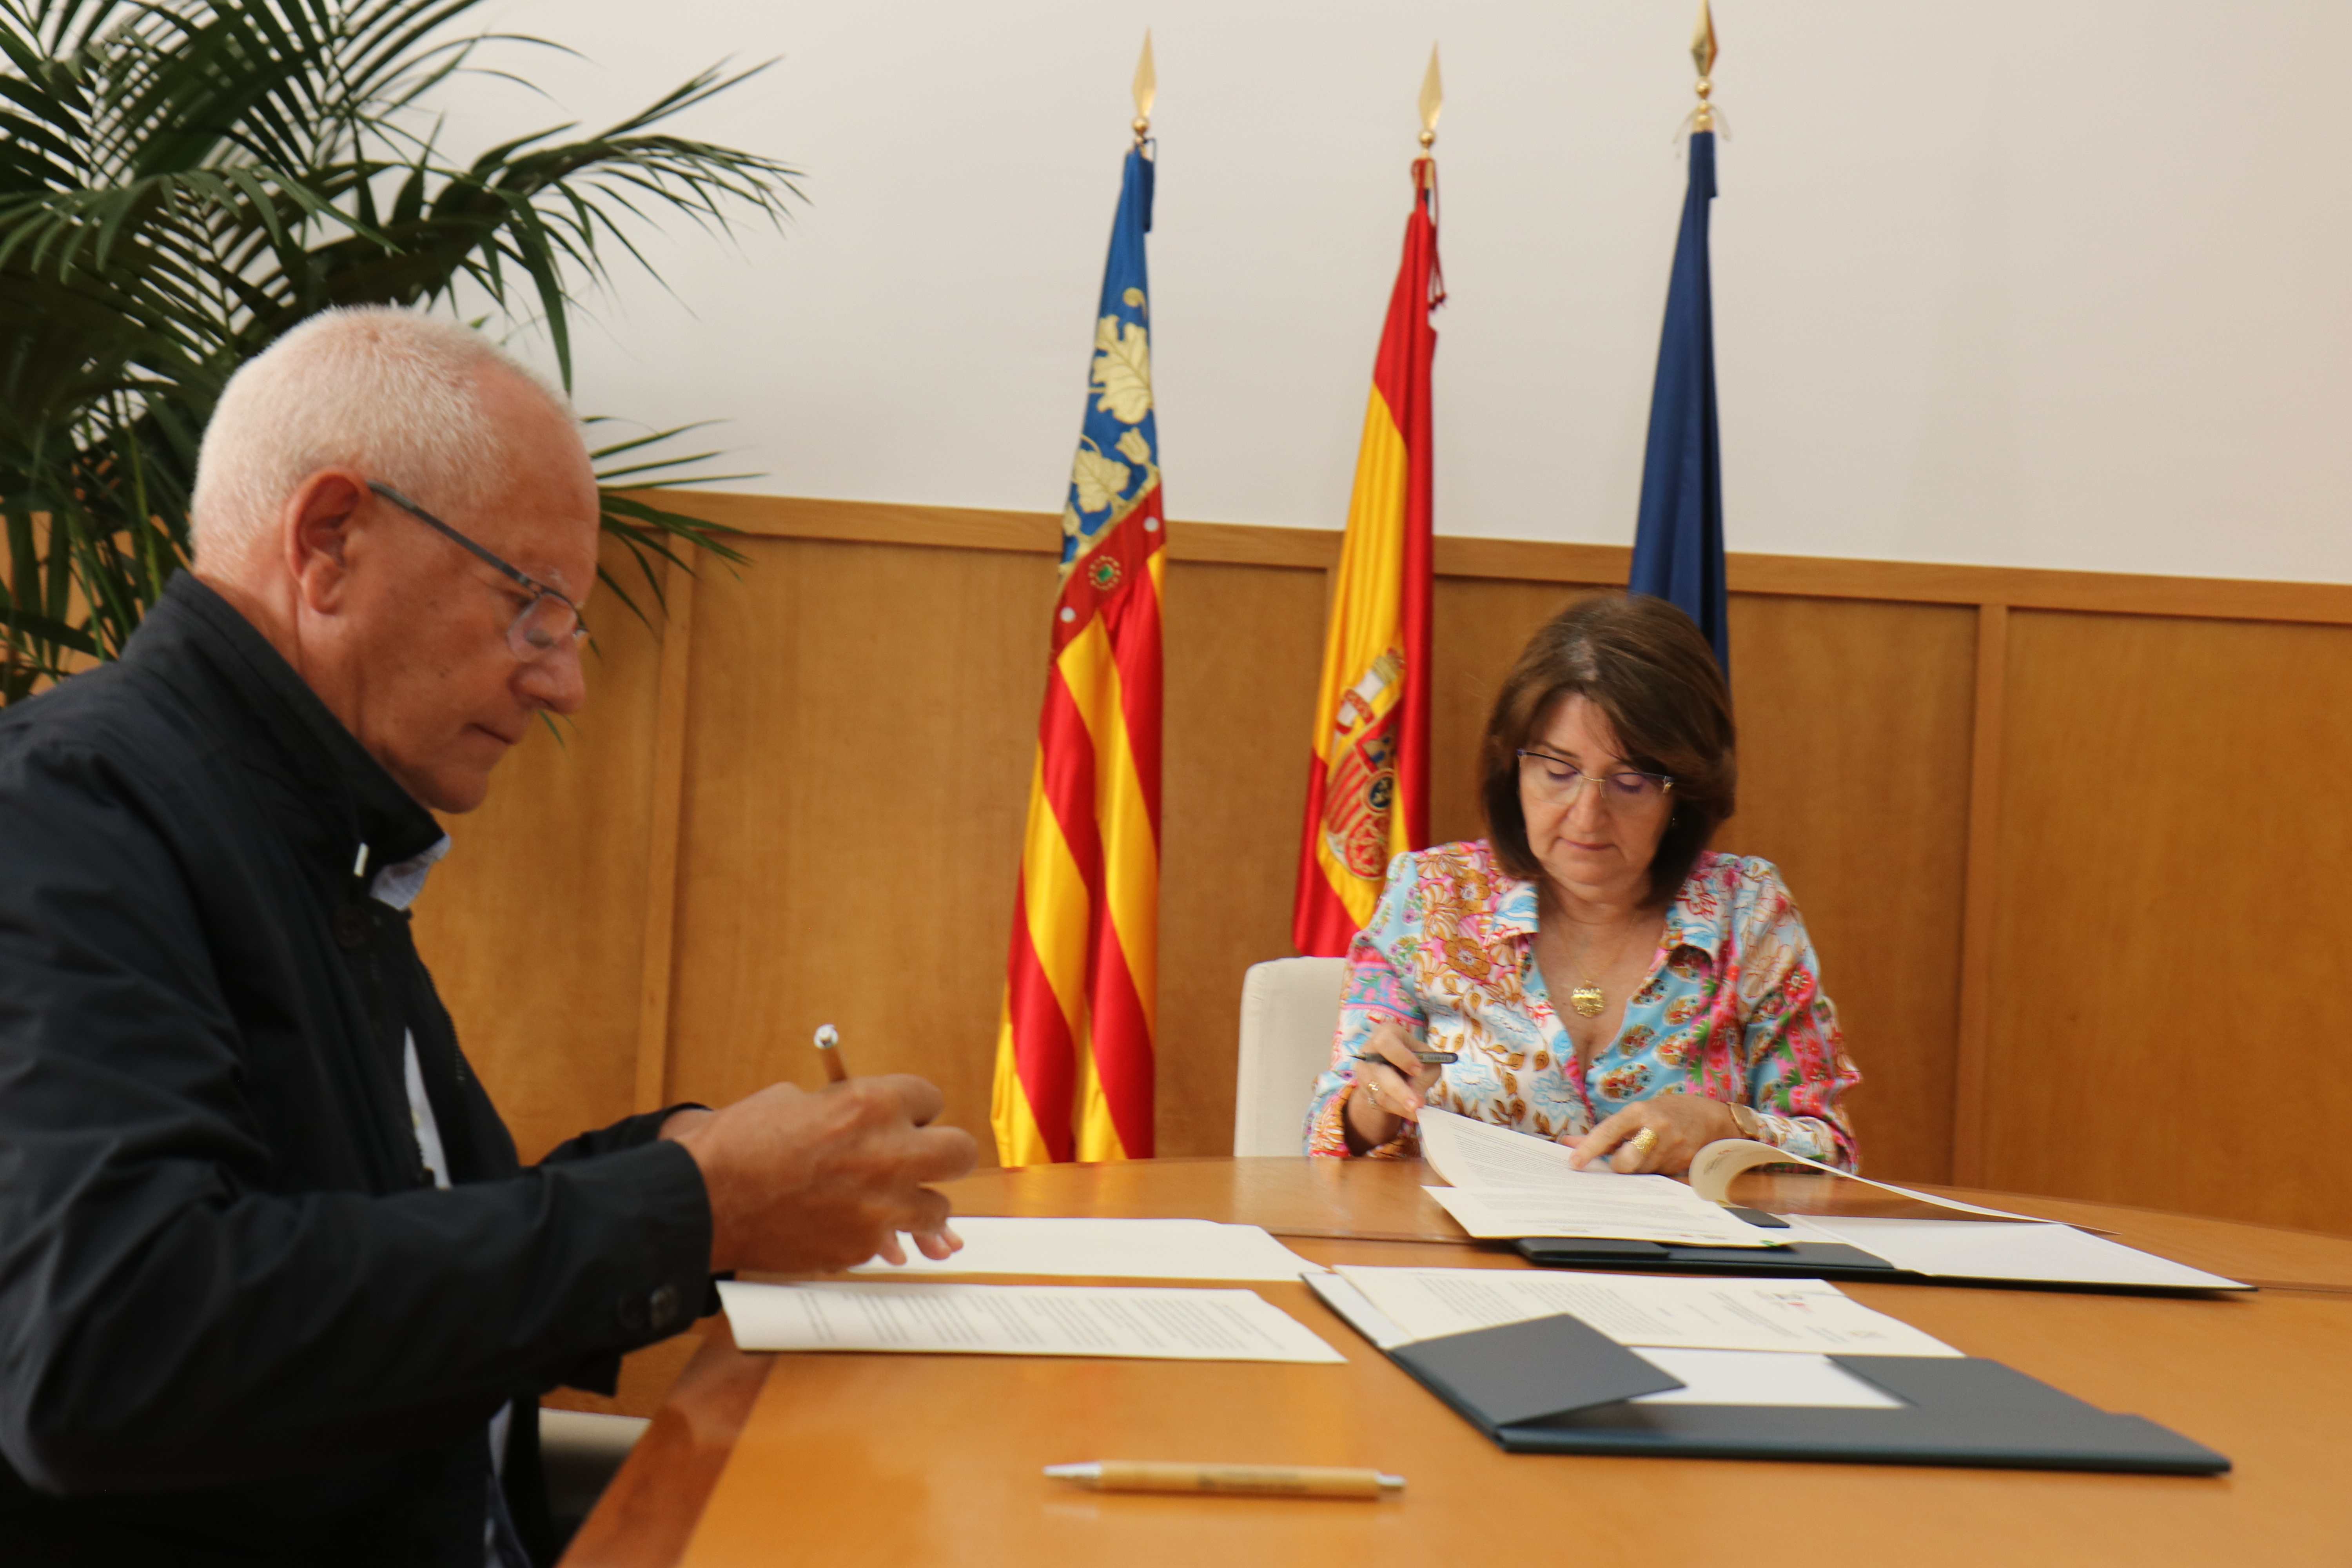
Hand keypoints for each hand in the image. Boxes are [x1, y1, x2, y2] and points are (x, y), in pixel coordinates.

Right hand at [671, 1075, 977, 1273]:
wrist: (704, 1200)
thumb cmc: (742, 1143)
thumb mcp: (798, 1101)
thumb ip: (846, 1110)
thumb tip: (873, 1126)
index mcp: (873, 1105)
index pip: (931, 1098)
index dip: (915, 1110)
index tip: (905, 1119)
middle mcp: (888, 1154)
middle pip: (959, 1153)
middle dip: (942, 1154)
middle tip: (922, 1159)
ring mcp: (880, 1207)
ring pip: (937, 1209)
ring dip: (917, 1203)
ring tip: (894, 1201)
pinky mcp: (861, 1247)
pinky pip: (890, 1240)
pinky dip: (877, 1235)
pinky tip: (856, 1227)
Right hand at [1341, 1022, 1443, 1150]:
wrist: (1396, 1069)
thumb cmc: (1415, 1059)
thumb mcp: (1427, 1061)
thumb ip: (1425, 1073)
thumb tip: (1417, 1097)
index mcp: (1387, 1033)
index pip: (1386, 1042)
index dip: (1402, 1057)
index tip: (1418, 1071)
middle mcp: (1370, 1049)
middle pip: (1378, 1071)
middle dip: (1399, 1090)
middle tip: (1417, 1105)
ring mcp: (1364, 1069)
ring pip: (1379, 1091)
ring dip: (1400, 1104)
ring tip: (1418, 1112)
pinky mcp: (1363, 1088)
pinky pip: (1380, 1102)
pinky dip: (1398, 1109)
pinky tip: (1412, 1113)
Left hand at [1564, 1093, 1737, 1175]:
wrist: (1712, 1119)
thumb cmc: (1667, 1112)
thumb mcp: (1636, 1113)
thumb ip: (1604, 1131)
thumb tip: (1568, 1143)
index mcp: (1640, 1112)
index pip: (1608, 1132)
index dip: (1589, 1149)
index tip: (1574, 1163)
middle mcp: (1656, 1130)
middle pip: (1624, 1162)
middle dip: (1618, 1166)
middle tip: (1621, 1159)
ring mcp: (1671, 1150)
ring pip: (1639, 1174)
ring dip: (1637, 1170)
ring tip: (1647, 1153)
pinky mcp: (1683, 1166)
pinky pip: (1657, 1179)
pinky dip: (1652, 1174)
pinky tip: (1660, 1161)